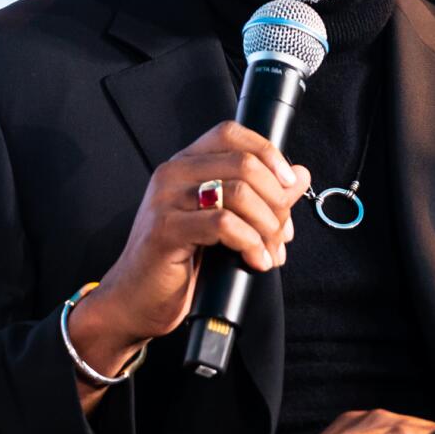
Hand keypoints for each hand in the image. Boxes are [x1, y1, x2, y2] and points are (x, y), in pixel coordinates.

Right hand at [70, 120, 309, 368]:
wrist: (135, 300)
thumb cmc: (179, 261)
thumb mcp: (225, 222)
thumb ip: (261, 195)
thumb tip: (300, 175)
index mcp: (186, 164)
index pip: (231, 133)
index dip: (267, 152)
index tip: (288, 183)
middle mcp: (172, 173)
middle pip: (244, 164)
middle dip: (276, 200)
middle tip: (282, 231)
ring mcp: (165, 200)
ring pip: (239, 193)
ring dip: (267, 225)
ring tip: (271, 251)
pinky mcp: (165, 230)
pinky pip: (223, 224)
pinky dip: (250, 243)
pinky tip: (255, 260)